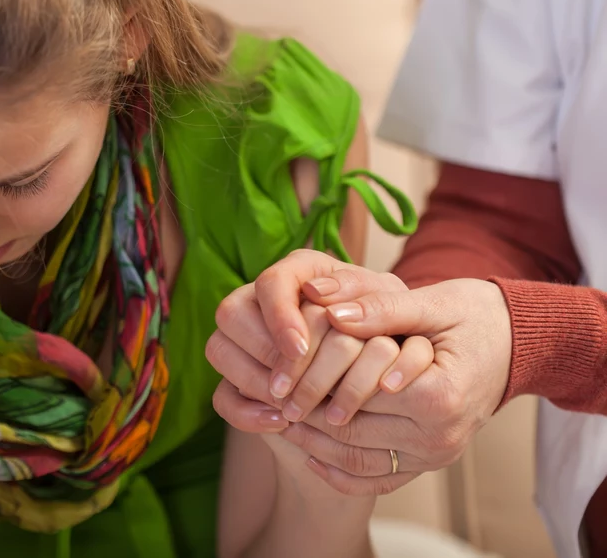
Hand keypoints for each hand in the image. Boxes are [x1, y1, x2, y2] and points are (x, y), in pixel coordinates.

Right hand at [208, 294, 431, 426]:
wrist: (402, 386)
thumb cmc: (406, 337)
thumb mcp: (405, 314)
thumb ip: (376, 301)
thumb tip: (324, 303)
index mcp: (302, 274)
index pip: (270, 282)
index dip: (278, 315)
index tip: (299, 348)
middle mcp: (268, 301)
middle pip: (231, 312)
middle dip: (261, 351)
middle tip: (292, 383)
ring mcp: (250, 342)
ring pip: (219, 350)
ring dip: (252, 381)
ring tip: (291, 406)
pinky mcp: (245, 380)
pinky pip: (224, 395)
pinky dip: (246, 412)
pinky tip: (281, 423)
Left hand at [210, 249, 512, 495]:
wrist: (516, 342)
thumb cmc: (474, 314)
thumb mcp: (430, 303)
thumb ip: (379, 309)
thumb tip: (328, 306)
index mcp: (438, 394)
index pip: (356, 393)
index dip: (312, 378)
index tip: (278, 366)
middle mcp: (440, 436)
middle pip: (351, 429)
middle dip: (304, 411)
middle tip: (265, 392)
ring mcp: (436, 456)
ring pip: (357, 458)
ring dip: (311, 442)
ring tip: (276, 415)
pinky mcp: (431, 463)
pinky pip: (377, 479)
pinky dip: (338, 471)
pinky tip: (307, 452)